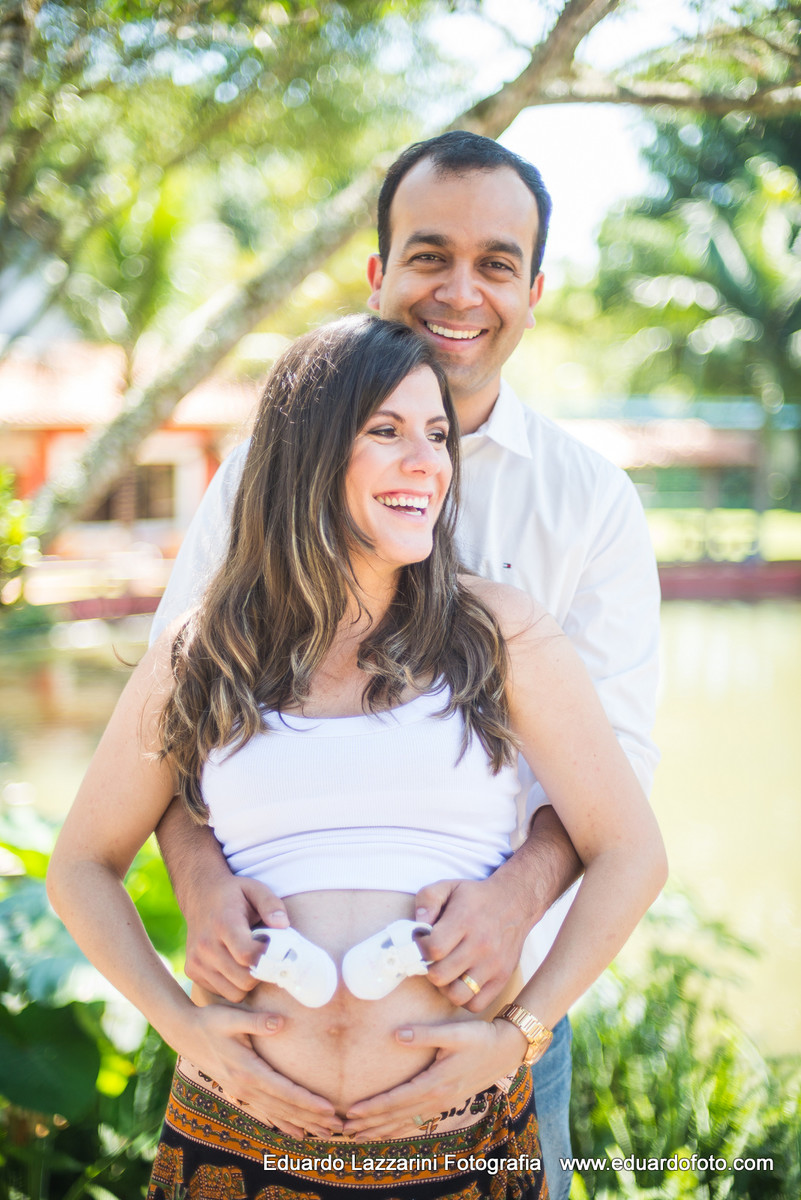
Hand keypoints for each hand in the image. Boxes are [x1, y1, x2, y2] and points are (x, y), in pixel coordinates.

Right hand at [180, 1004, 343, 1138]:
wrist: (185, 1032)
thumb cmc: (210, 1020)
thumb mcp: (230, 1016)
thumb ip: (256, 1021)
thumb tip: (280, 1022)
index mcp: (248, 1070)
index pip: (284, 1091)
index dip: (308, 1102)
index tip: (329, 1109)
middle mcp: (246, 1087)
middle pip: (284, 1108)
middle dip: (312, 1118)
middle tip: (337, 1127)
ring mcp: (242, 1092)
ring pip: (276, 1113)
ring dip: (301, 1123)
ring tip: (324, 1132)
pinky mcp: (240, 1090)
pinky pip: (265, 1111)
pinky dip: (282, 1122)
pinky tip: (296, 1131)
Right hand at [183, 874, 290, 1001]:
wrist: (200, 896)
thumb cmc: (233, 894)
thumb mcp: (255, 889)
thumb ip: (271, 905)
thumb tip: (283, 925)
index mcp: (223, 924)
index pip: (247, 956)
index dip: (267, 957)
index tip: (271, 947)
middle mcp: (205, 945)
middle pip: (244, 980)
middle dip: (260, 972)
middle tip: (263, 955)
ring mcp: (196, 961)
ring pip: (235, 993)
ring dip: (248, 981)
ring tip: (248, 959)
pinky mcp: (192, 972)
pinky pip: (222, 993)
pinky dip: (233, 984)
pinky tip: (235, 964)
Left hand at [343, 1018, 524, 1138]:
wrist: (506, 1049)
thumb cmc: (480, 1037)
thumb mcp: (454, 1032)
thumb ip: (424, 1034)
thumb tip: (396, 1034)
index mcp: (436, 1083)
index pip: (397, 1099)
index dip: (373, 1107)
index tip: (352, 1112)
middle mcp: (438, 1098)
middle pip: (398, 1116)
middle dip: (371, 1124)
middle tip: (345, 1130)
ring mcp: (443, 1102)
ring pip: (407, 1121)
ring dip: (383, 1129)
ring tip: (361, 1136)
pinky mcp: (447, 1100)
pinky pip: (418, 1119)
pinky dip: (400, 1126)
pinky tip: (390, 1129)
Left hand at [414, 873, 532, 1011]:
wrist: (515, 902)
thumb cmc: (475, 897)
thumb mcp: (448, 886)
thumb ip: (427, 900)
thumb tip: (418, 926)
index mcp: (465, 921)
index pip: (433, 949)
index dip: (420, 948)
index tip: (423, 942)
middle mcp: (480, 945)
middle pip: (440, 975)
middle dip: (429, 967)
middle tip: (433, 958)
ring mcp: (493, 965)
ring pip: (456, 995)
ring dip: (445, 986)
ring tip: (446, 971)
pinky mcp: (502, 978)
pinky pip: (476, 1004)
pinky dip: (464, 998)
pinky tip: (461, 981)